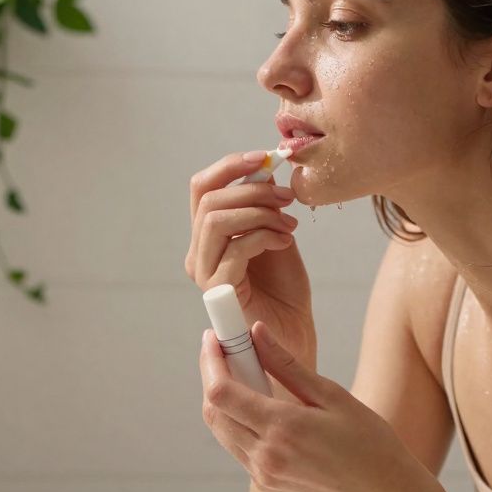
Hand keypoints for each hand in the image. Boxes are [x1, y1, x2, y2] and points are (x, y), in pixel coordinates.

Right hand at [185, 151, 316, 361]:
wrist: (294, 333)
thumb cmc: (285, 289)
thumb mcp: (276, 233)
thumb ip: (264, 204)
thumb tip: (265, 166)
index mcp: (207, 237)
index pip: (202, 188)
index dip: (230, 166)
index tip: (265, 158)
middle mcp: (197, 254)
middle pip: (208, 200)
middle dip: (253, 190)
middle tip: (287, 199)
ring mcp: (204, 273)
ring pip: (216, 220)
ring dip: (259, 213)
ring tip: (288, 224)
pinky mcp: (218, 292)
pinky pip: (235, 249)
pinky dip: (264, 236)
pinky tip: (286, 241)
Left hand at [199, 319, 432, 491]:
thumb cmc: (369, 442)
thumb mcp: (331, 395)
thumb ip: (287, 364)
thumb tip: (256, 331)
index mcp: (282, 428)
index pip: (221, 392)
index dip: (210, 361)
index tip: (214, 338)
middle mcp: (266, 455)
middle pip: (213, 412)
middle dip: (211, 376)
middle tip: (226, 350)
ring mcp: (263, 474)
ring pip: (222, 431)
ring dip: (222, 400)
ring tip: (244, 372)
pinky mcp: (267, 485)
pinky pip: (238, 448)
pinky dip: (237, 422)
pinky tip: (259, 405)